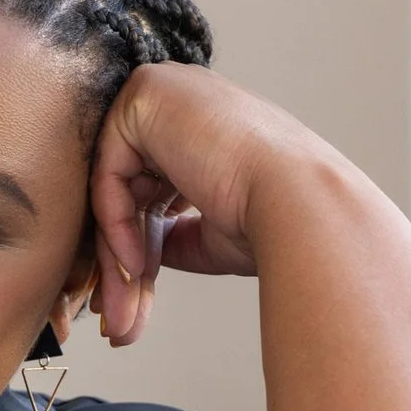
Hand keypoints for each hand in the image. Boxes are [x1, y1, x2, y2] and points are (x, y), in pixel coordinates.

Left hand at [85, 62, 345, 345]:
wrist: (302, 206)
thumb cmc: (274, 222)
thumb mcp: (211, 232)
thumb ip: (169, 234)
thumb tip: (136, 257)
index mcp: (206, 127)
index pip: (150, 188)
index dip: (138, 246)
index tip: (129, 299)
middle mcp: (184, 102)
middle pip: (128, 191)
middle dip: (121, 262)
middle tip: (117, 318)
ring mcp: (165, 92)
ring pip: (114, 190)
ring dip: (117, 258)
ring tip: (122, 315)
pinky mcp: (145, 97)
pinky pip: (109, 174)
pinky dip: (116, 225)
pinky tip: (137, 265)